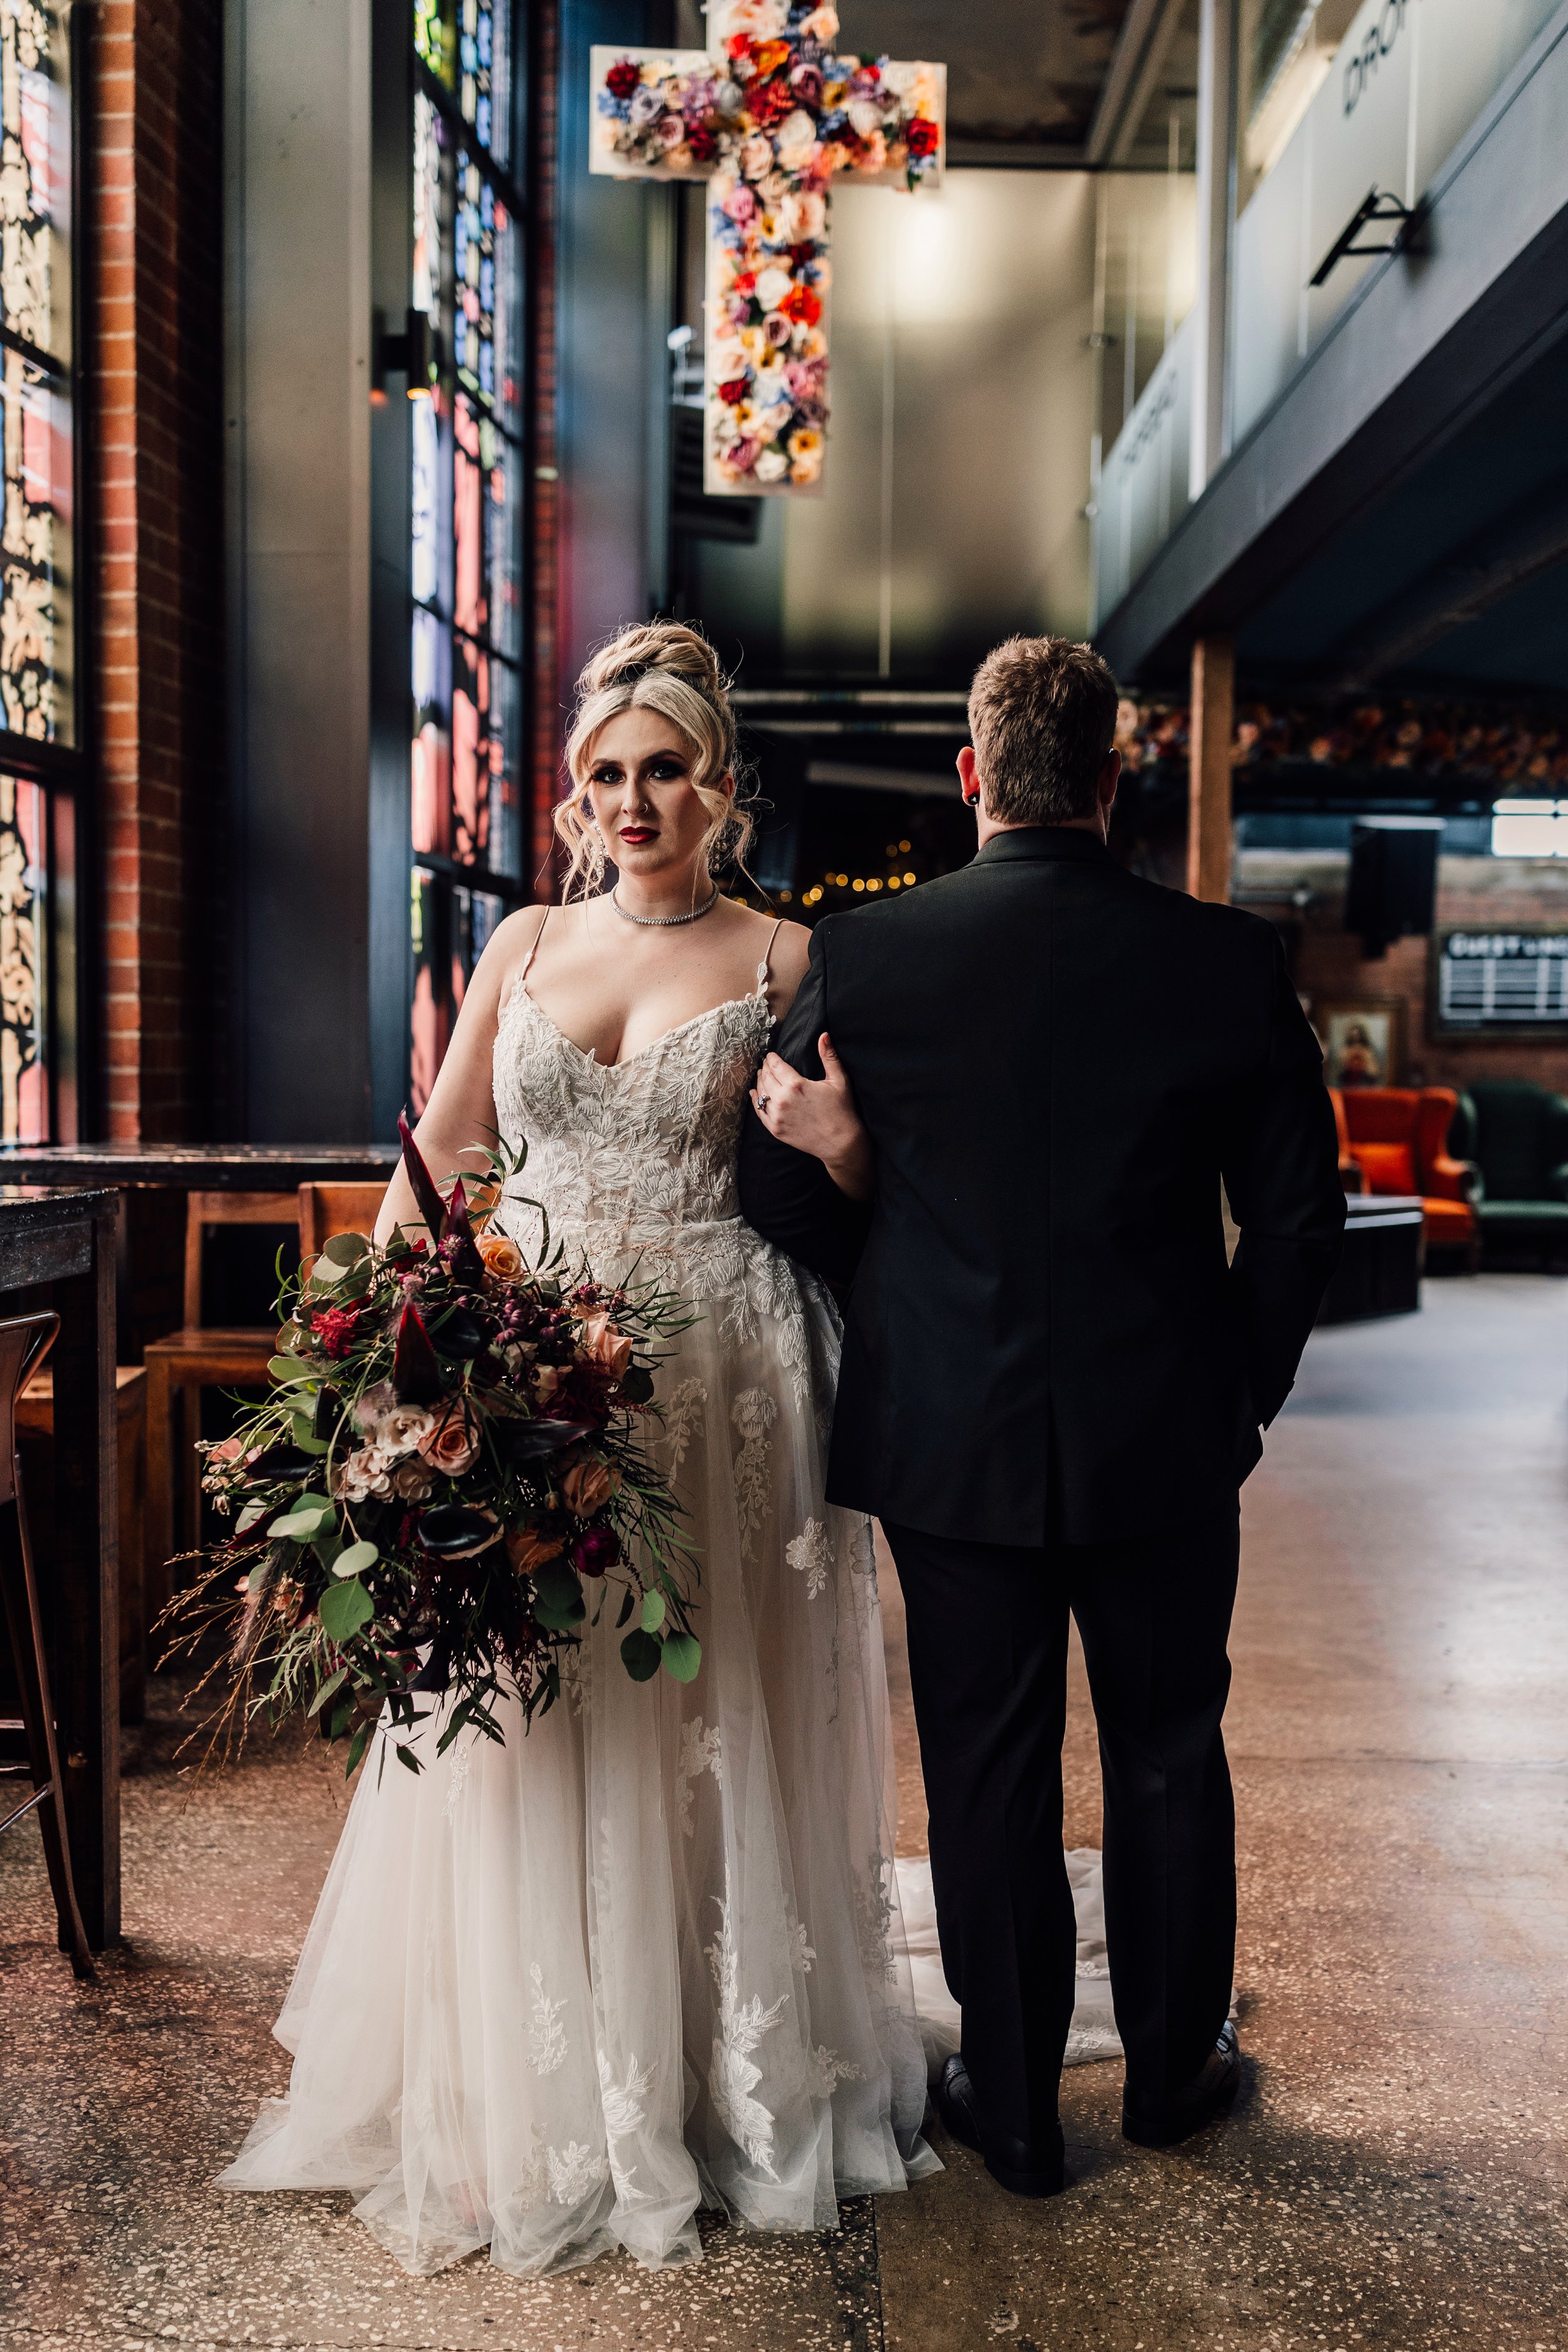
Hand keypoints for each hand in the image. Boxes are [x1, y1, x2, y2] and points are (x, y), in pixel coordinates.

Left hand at [750, 1033, 873, 1201]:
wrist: (841, 1143)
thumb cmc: (842, 1110)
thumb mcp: (839, 1080)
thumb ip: (829, 1056)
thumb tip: (823, 1034)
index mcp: (796, 1085)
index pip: (775, 1065)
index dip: (772, 1058)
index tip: (771, 1055)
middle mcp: (782, 1100)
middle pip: (765, 1077)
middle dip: (765, 1068)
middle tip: (766, 1064)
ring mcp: (777, 1116)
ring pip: (760, 1093)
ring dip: (760, 1082)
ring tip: (762, 1076)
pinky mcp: (775, 1129)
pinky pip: (759, 1111)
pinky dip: (756, 1100)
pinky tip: (755, 1094)